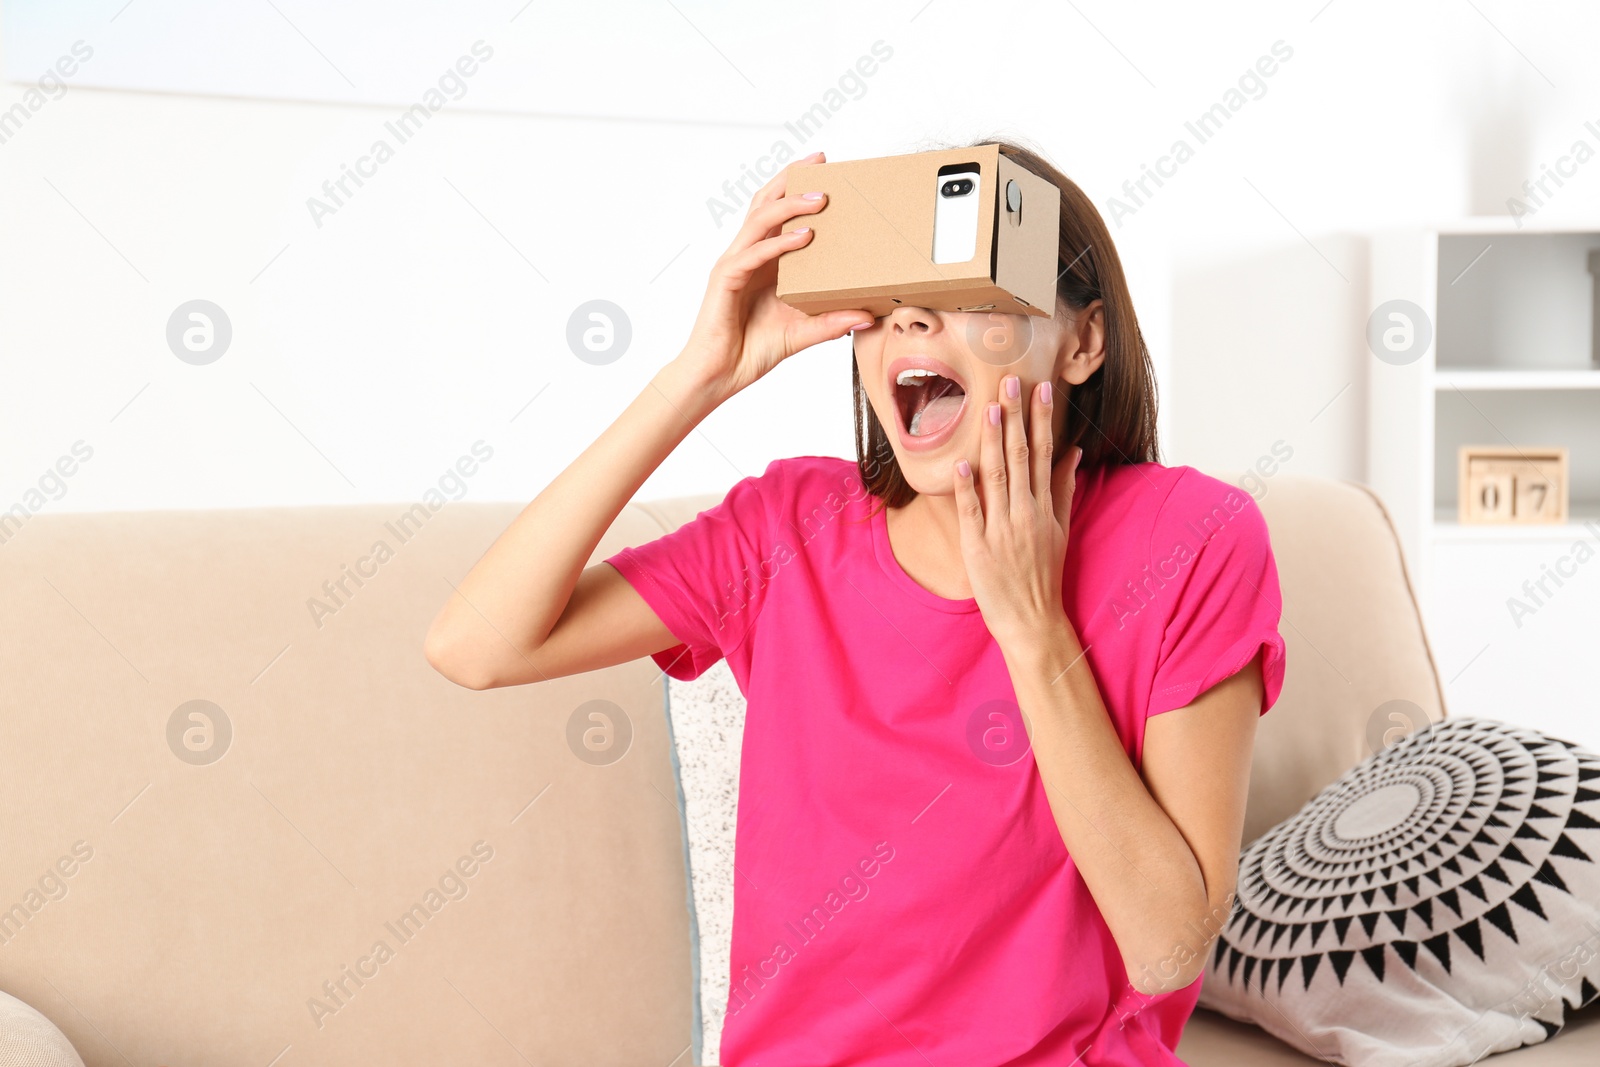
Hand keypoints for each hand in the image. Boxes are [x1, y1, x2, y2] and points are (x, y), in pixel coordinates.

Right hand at [676, 149, 873, 401]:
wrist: (719, 375)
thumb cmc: (752, 350)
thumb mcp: (803, 334)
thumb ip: (832, 322)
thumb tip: (868, 315)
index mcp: (763, 262)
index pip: (778, 214)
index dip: (796, 188)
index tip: (825, 170)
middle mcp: (747, 255)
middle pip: (765, 203)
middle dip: (791, 178)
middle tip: (821, 162)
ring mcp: (735, 264)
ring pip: (759, 220)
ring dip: (790, 205)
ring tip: (821, 198)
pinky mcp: (726, 280)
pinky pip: (754, 253)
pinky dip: (779, 243)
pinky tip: (804, 236)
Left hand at [952, 374, 1081, 652]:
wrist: (1032, 620)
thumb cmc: (1044, 574)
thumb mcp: (1061, 530)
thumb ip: (1064, 488)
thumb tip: (1073, 451)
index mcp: (1045, 508)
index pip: (1043, 454)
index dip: (1041, 419)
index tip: (1040, 388)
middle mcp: (1025, 514)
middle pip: (1019, 457)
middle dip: (1015, 418)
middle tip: (1010, 381)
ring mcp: (1001, 530)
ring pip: (996, 477)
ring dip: (992, 443)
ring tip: (988, 409)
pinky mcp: (978, 547)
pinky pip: (971, 512)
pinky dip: (967, 488)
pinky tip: (961, 463)